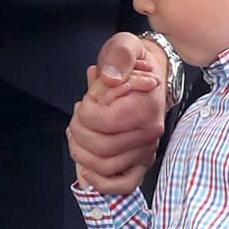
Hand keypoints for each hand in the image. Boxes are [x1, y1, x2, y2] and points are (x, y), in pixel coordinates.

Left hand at [67, 31, 166, 194]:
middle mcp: (149, 133)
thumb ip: (119, 55)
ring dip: (81, 153)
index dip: (85, 113)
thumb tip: (107, 77)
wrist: (152, 76)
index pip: (105, 122)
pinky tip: (86, 171)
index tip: (85, 101)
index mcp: (146, 106)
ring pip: (106, 167)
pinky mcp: (142, 163)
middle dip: (79, 132)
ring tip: (76, 134)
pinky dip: (102, 183)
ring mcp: (146, 150)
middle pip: (102, 147)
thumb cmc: (133, 63)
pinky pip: (125, 184)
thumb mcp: (125, 45)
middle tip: (77, 116)